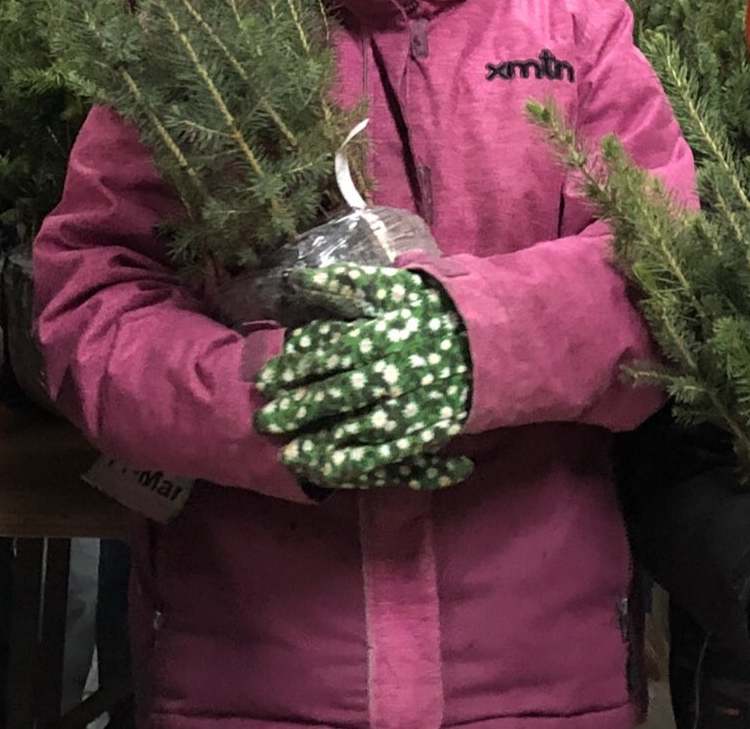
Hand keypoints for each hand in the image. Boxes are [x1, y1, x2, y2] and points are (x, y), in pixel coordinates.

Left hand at [252, 264, 471, 486]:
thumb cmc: (428, 310)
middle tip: (264, 421)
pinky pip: (385, 452)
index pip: (329, 351)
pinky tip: (326, 470)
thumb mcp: (389, 287)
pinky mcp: (423, 431)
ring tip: (288, 453)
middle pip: (337, 392)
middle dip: (298, 408)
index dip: (294, 367)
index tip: (264, 380)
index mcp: (382, 333)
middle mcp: (392, 371)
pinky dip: (354, 463)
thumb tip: (296, 279)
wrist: (485, 341)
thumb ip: (344, 283)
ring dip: (320, 442)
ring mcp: (409, 405)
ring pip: (357, 428)